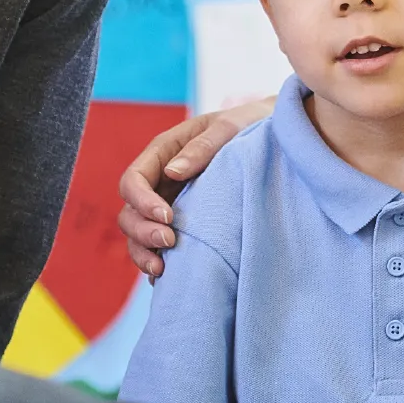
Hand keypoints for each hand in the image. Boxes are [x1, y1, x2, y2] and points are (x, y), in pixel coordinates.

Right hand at [118, 99, 275, 276]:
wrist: (273, 140)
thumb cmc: (247, 127)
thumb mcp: (227, 128)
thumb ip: (201, 147)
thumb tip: (172, 172)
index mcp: (163, 152)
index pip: (133, 179)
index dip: (142, 201)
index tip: (167, 216)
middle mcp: (159, 180)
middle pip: (129, 212)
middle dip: (142, 231)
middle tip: (170, 242)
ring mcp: (167, 202)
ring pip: (137, 233)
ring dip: (144, 252)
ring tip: (162, 269)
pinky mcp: (180, 222)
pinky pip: (157, 246)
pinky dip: (156, 260)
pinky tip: (169, 275)